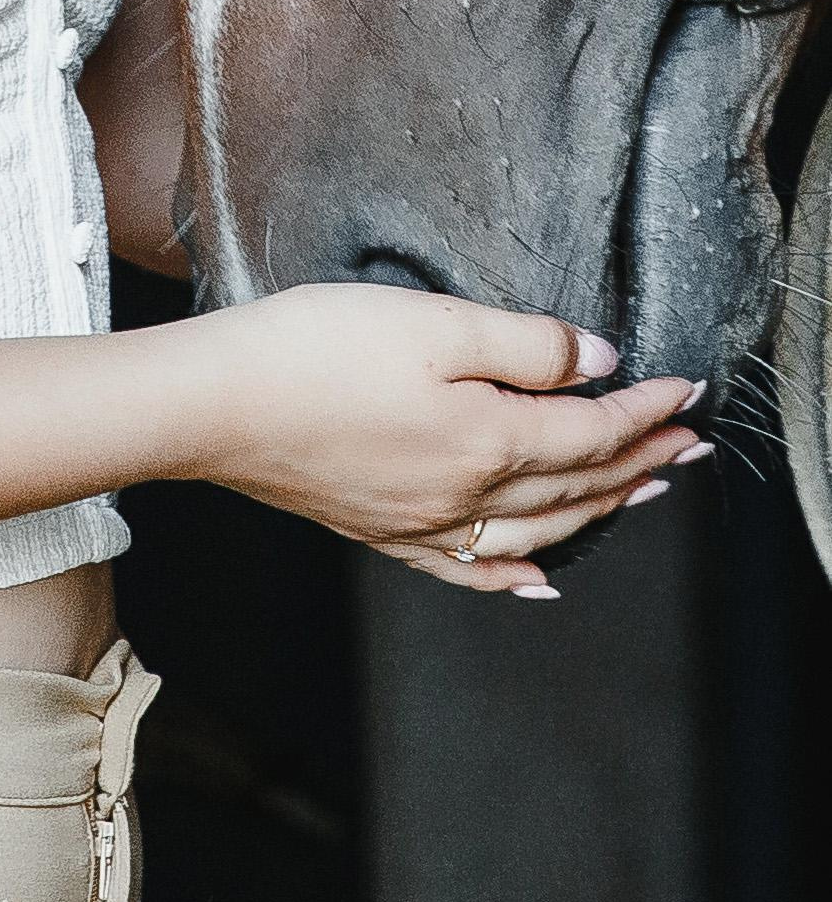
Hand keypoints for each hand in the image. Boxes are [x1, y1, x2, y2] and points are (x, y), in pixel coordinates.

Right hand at [166, 283, 699, 593]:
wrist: (212, 405)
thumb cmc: (310, 351)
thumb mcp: (428, 321)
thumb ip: (522, 343)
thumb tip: (596, 361)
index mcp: (486, 440)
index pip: (592, 430)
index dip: (644, 409)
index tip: (685, 390)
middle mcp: (466, 496)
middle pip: (578, 486)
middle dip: (641, 462)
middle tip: (690, 447)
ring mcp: (422, 523)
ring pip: (539, 532)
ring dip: (601, 513)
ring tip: (643, 495)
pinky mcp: (380, 531)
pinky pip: (470, 569)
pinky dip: (517, 577)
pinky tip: (539, 580)